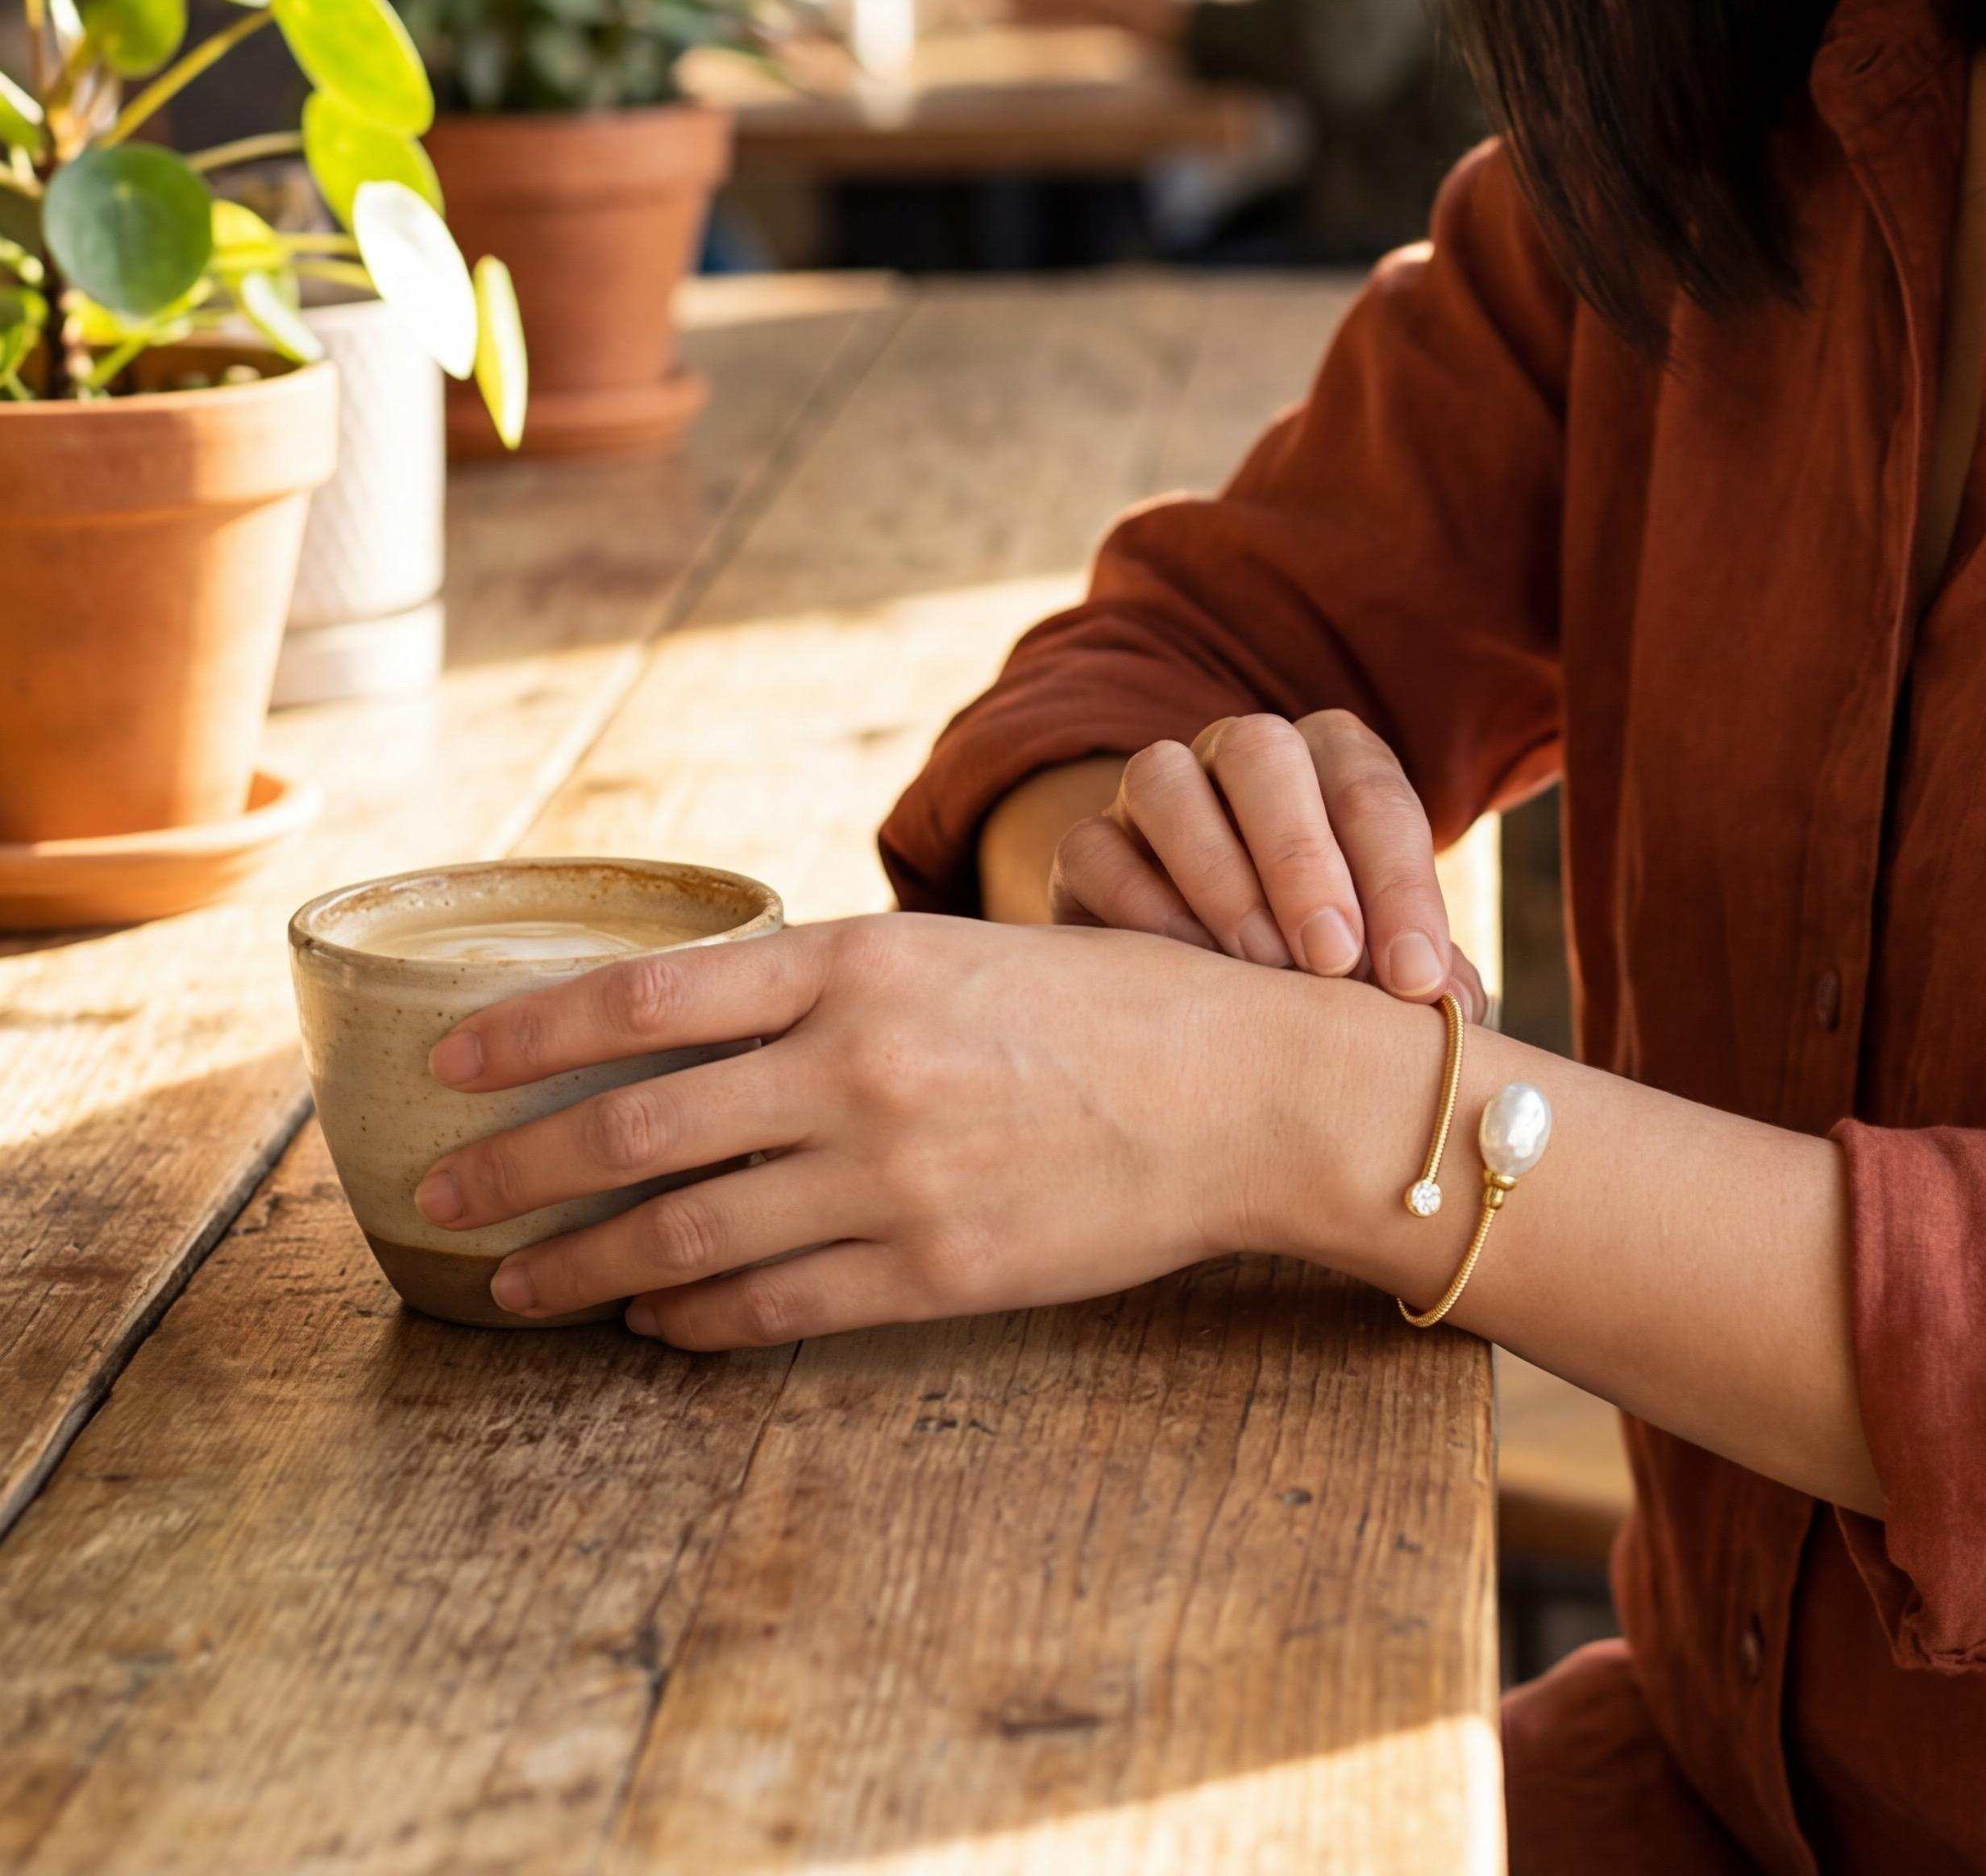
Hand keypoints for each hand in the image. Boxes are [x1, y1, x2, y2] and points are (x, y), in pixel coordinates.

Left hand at [413, 914, 1265, 1344]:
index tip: (449, 1066)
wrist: (1246, 1090)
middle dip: (517, 1171)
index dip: (529, 1034)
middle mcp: (859, 1064)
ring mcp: (890, 1175)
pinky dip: (686, 1324)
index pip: (648, 997)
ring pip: (679, 1236)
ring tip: (520, 1287)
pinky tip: (652, 1324)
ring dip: (578, 1267)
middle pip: (633, 1125)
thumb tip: (712, 1032)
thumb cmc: (1115, 1007)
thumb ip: (843, 988)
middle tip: (443, 1200)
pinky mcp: (930, 1270)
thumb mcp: (964, 957)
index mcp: (863, 963)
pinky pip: (766, 1308)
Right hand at [1050, 709, 1484, 1021]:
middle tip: (1335, 960)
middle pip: (1264, 752)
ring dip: (1219, 874)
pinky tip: (1183, 972)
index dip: (1401, 885)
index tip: (1417, 980)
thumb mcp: (1381, 952)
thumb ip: (1421, 968)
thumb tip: (1460, 1008)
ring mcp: (1156, 793)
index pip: (1372, 795)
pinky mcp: (1087, 847)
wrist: (1204, 975)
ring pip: (1164, 780)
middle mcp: (1242, 755)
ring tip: (1262, 967)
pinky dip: (1138, 904)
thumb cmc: (1324, 956)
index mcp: (1333, 760)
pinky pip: (1092, 846)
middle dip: (1303, 855)